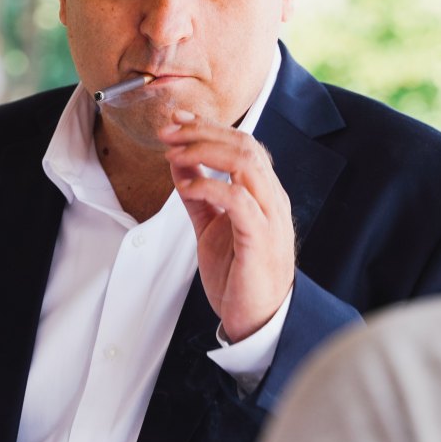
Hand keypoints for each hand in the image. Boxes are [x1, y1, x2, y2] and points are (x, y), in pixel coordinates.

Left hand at [159, 110, 294, 340]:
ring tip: (174, 153)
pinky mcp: (260, 239)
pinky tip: (186, 188)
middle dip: (202, 131)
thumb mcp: (211, 226)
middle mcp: (272, 199)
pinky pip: (239, 200)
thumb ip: (199, 195)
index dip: (209, 127)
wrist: (259, 321)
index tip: (176, 120)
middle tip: (168, 131)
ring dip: (204, 151)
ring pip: (246, 163)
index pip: (243, 144)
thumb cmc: (239, 276)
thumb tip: (179, 162)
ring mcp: (270, 217)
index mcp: (264, 193)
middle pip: (244, 145)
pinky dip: (209, 187)